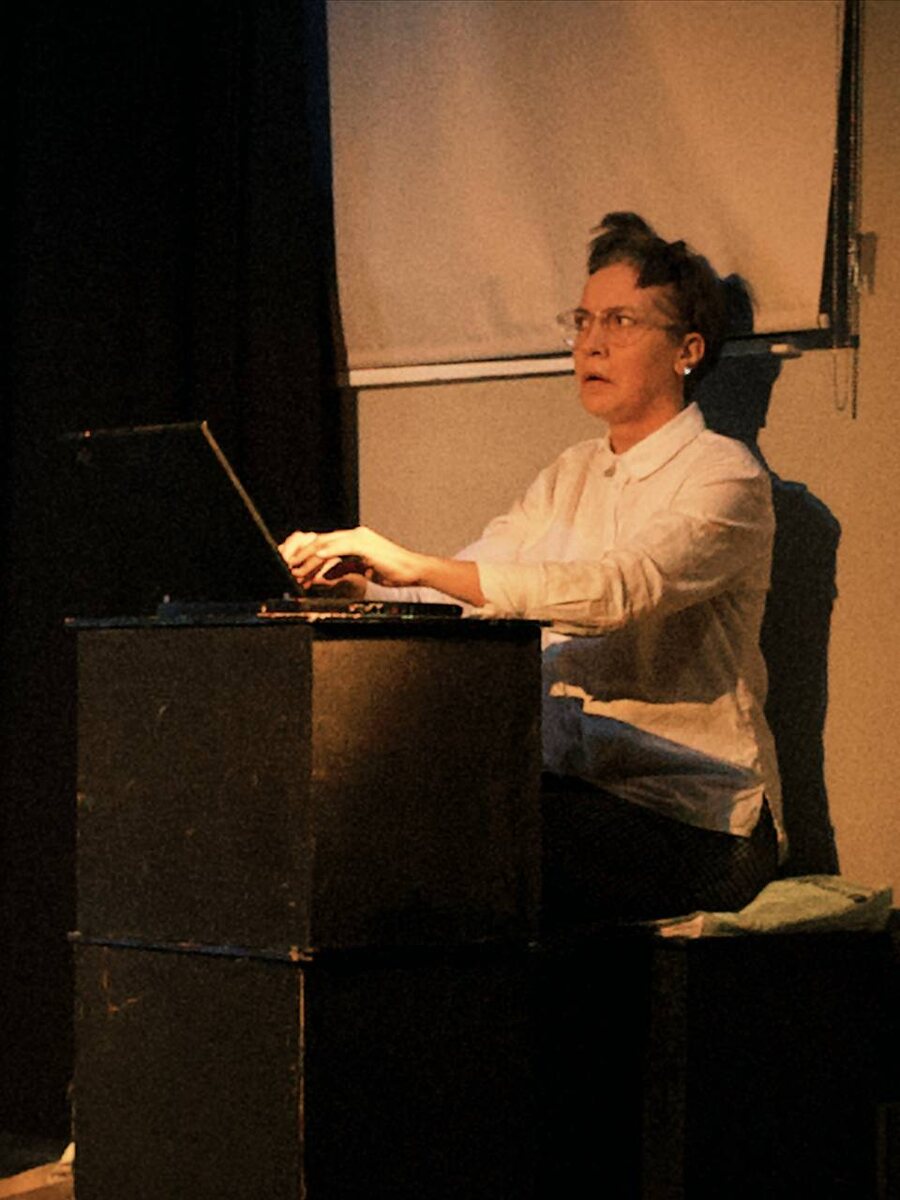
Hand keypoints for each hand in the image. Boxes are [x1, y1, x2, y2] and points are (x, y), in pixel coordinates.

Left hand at [279, 526, 422, 589]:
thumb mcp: (362, 570)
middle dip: (302, 555)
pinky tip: (317, 557)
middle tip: (288, 568)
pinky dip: (328, 551)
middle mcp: (354, 536)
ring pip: (327, 543)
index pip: (324, 545)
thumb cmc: (392, 571)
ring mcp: (359, 538)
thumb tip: (327, 573)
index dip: (306, 555)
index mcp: (353, 541)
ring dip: (309, 557)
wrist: (413, 570)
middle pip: (320, 541)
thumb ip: (344, 568)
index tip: (293, 568)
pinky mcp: (365, 545)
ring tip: (296, 568)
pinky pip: (342, 546)